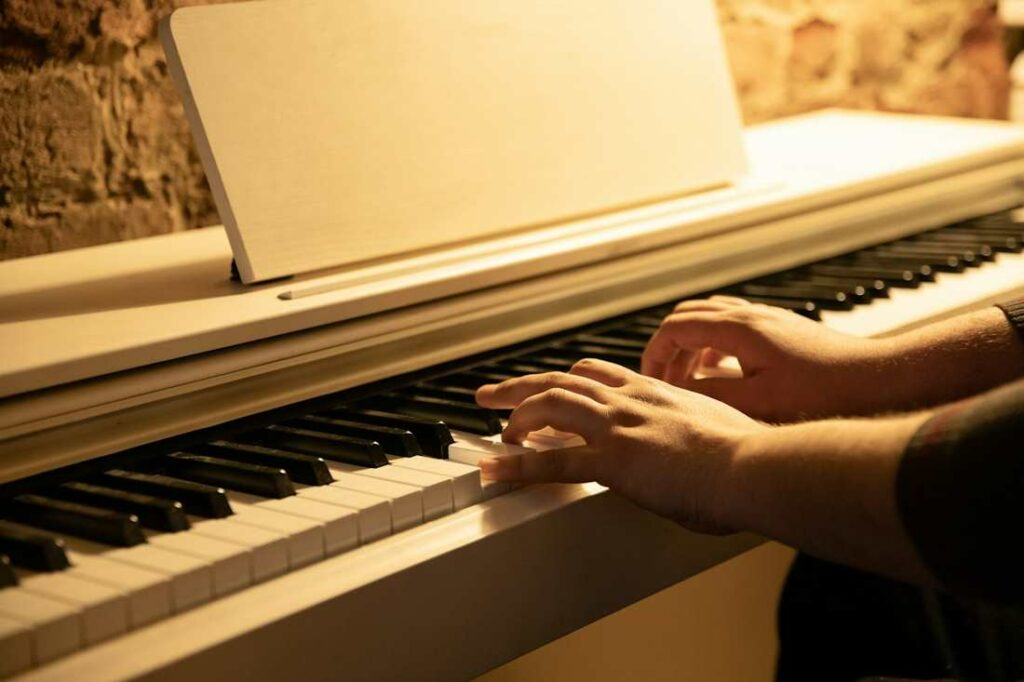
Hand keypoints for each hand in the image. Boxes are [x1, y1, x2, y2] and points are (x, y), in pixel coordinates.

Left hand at [475, 358, 766, 533]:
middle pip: (561, 380)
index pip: (596, 374)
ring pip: (548, 406)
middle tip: (492, 394)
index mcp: (653, 392)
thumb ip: (693, 428)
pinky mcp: (612, 459)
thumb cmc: (748, 454)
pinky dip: (516, 465)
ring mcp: (617, 427)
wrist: (754, 464)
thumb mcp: (715, 426)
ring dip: (515, 417)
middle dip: (521, 387)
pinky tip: (496, 469)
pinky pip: (551, 460)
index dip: (566, 381)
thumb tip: (698, 443)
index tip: (550, 388)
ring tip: (495, 432)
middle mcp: (629, 400)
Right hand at [641, 296, 890, 421]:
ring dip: (693, 345)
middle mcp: (752, 316)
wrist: (879, 380)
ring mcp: (769, 320)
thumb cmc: (825, 393)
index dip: (655, 354)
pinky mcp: (783, 331)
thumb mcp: (758, 402)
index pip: (675, 328)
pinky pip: (734, 326)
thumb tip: (677, 395)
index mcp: (739, 328)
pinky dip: (716, 345)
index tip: (648, 380)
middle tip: (664, 379)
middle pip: (689, 315)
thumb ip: (712, 395)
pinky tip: (726, 375)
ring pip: (712, 318)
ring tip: (690, 379)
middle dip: (669, 346)